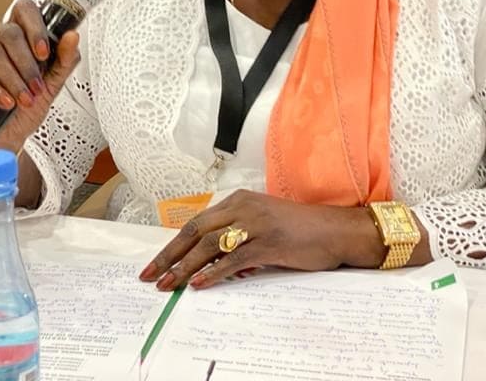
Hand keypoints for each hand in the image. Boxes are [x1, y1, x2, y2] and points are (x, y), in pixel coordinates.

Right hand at [0, 0, 80, 146]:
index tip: (44, 53)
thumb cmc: (27, 106)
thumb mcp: (53, 84)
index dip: (35, 27)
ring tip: (24, 99)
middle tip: (37, 87)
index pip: (24, 10)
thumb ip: (65, 59)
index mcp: (19, 33)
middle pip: (9, 32)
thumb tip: (73, 35)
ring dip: (14, 79)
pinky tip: (5, 102)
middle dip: (27, 64)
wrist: (8, 136)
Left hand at [139, 190, 391, 290]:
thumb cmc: (300, 230)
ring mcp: (256, 224)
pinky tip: (199, 284)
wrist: (336, 230)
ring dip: (185, 267)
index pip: (196, 223)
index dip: (173, 246)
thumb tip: (206, 261)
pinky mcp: (269, 242)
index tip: (155, 265)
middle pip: (195, 231)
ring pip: (209, 245)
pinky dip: (213, 272)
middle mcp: (243, 207)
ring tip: (168, 285)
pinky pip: (233, 258)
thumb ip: (235, 237)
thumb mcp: (261, 225)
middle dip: (169, 256)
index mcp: (238, 201)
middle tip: (149, 276)